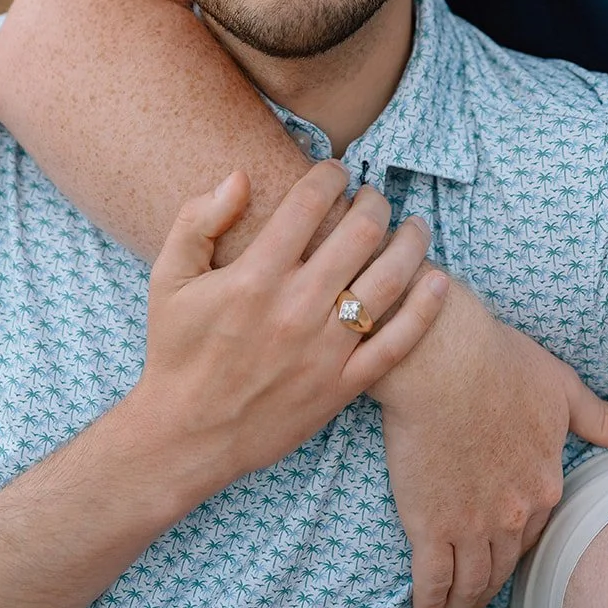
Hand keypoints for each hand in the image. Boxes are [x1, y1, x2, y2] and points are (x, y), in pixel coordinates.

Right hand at [127, 161, 446, 511]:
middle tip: (374, 197)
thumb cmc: (176, 350)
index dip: (329, 175)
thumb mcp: (168, 278)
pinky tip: (438, 280)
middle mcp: (294, 309)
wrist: (184, 437)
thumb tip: (241, 176)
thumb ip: (198, 219)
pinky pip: (397, 343)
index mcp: (253, 277)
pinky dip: (425, 309)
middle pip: (359, 233)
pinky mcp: (342, 387)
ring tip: (414, 226)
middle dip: (374, 202)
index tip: (335, 171)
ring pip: (389, 281)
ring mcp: (323, 351)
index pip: (308, 204)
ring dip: (410, 243)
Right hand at [374, 286, 607, 607]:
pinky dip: (432, 600)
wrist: (446, 360)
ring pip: (469, 580)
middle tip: (473, 602)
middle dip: (486, 589)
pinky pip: (434, 579)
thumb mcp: (562, 387)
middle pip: (500, 566)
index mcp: (544, 484)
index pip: (534, 533)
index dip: (517, 547)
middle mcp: (512, 514)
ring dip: (460, 605)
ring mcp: (471, 524)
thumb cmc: (501, 363)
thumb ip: (601, 418)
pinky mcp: (430, 524)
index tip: (504, 556)